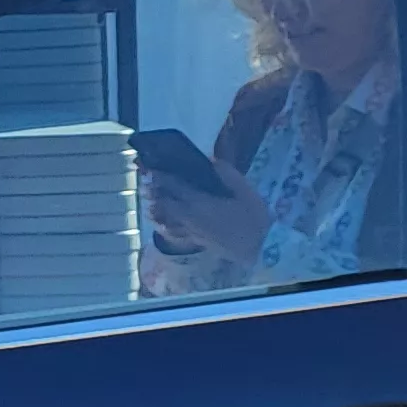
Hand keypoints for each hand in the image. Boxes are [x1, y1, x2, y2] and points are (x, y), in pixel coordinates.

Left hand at [145, 168, 269, 261]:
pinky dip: (163, 226)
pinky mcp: (194, 241)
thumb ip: (227, 174)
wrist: (259, 247)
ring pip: (165, 218)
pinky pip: (173, 233)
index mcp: (200, 201)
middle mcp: (189, 216)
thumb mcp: (246, 191)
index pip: (174, 186)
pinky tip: (160, 222)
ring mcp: (190, 230)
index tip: (150, 169)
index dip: (160, 176)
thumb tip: (211, 159)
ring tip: (149, 199)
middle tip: (146, 182)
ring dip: (155, 207)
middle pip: (164, 202)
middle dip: (153, 191)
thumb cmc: (254, 217)